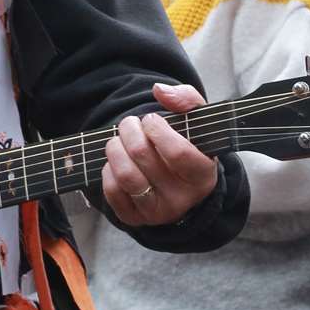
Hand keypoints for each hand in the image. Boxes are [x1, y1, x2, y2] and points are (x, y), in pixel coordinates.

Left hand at [102, 82, 217, 225]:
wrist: (181, 183)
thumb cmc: (188, 146)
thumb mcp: (197, 121)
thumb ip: (186, 99)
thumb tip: (160, 91)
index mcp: (202, 175)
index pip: (178, 153)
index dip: (157, 129)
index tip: (151, 119)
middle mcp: (182, 198)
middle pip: (143, 156)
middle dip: (129, 130)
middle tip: (130, 124)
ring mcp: (158, 211)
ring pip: (126, 175)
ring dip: (114, 148)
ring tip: (118, 139)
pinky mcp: (135, 218)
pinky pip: (112, 192)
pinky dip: (108, 170)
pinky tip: (117, 161)